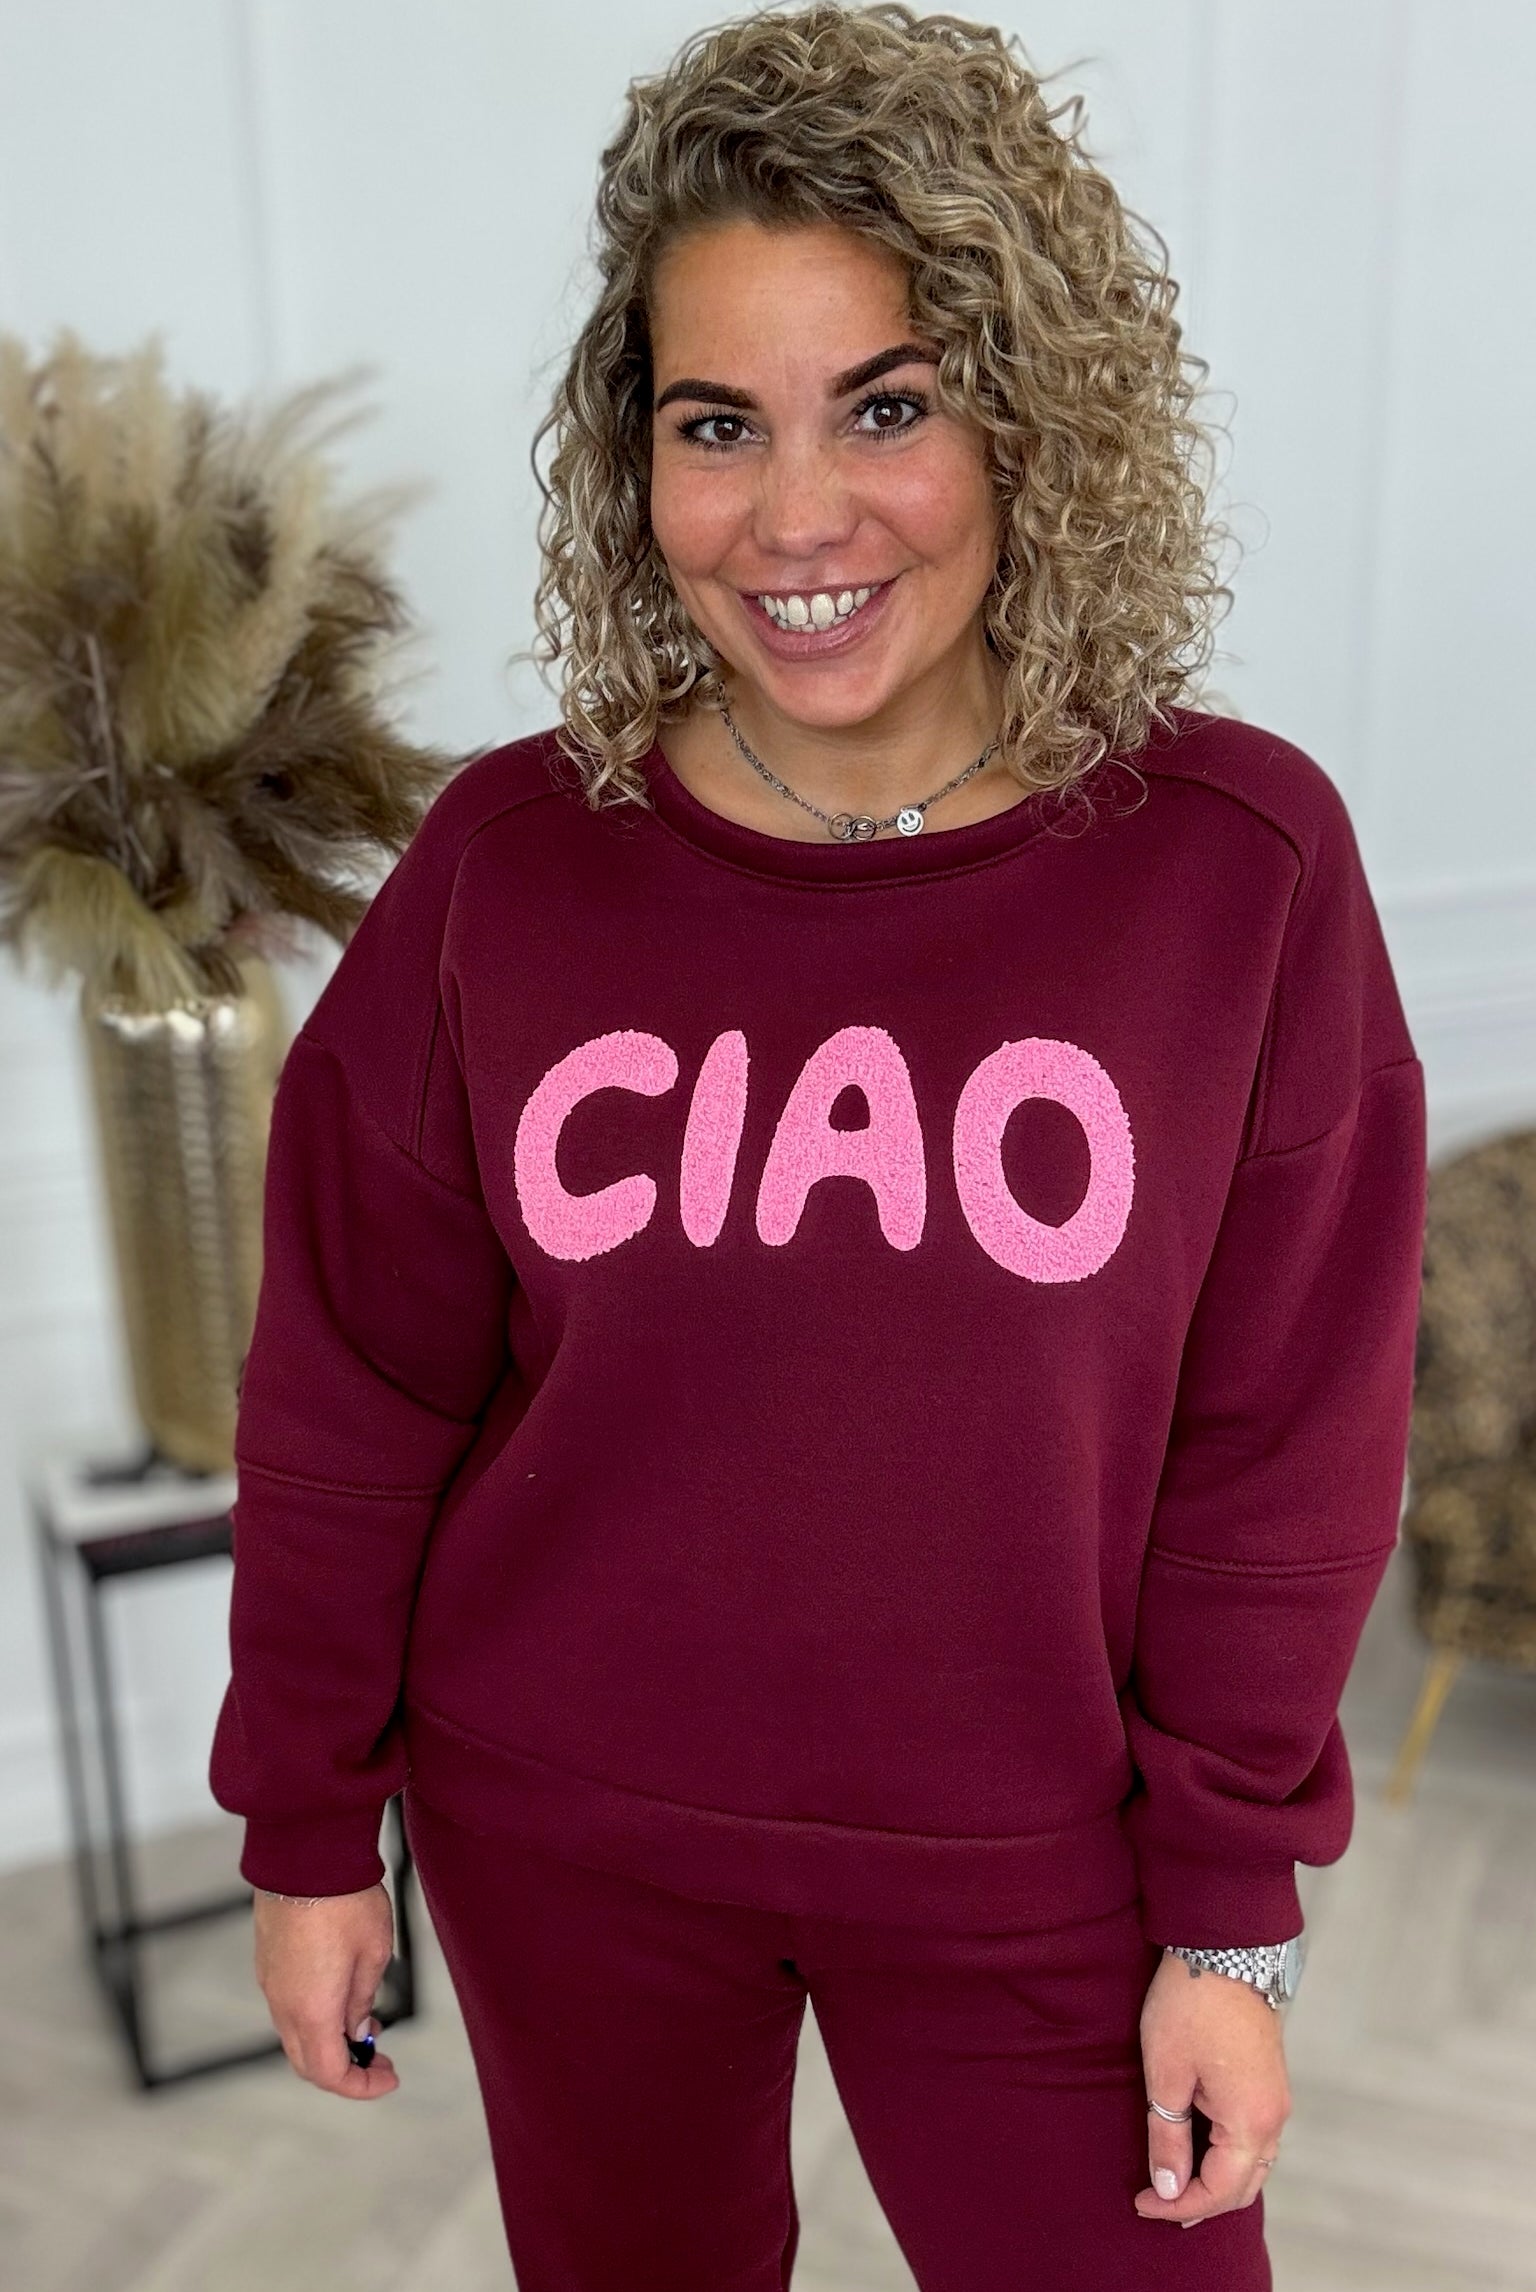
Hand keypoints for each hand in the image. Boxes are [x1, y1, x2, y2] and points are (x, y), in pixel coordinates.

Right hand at [252, 1881, 400, 2098]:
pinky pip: (288, 2006)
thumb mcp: (374, 1954)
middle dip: (345, 2071)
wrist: (305, 1853)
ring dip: (329, 2042)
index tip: (390, 2077)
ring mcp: (270, 1982)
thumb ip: (363, 2000)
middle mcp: (282, 2004)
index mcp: (311, 2011)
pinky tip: (343, 1995)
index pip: (329, 2073)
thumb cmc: (347, 1900)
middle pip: (307, 2061)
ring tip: (369, 2024)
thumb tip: (358, 2030)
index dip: (361, 2086)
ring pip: (296, 2034)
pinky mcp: (267, 1960)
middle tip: (380, 2060)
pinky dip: (315, 2016)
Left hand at [1133, 1949, 1290, 2226]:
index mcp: (1250, 2122)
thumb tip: (1168, 2187)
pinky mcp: (1270, 2082)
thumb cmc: (1189, 2006)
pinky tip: (1201, 2152)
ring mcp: (1277, 2100)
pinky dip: (1231, 2157)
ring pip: (1254, 2165)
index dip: (1178, 2204)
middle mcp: (1273, 2118)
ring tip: (1176, 2185)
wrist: (1224, 1949)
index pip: (1218, 2190)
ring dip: (1219, 2182)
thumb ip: (1168, 2136)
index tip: (1142, 2203)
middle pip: (1243, 2186)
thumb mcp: (1166, 2073)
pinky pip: (1257, 2140)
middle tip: (1159, 2205)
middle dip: (1202, 2202)